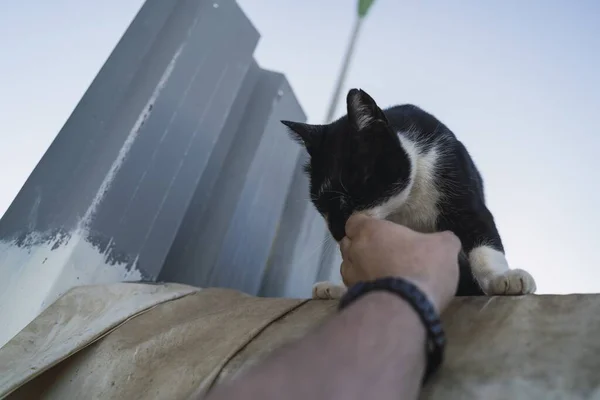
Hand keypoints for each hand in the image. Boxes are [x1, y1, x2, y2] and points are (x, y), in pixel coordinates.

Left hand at [340, 213, 460, 312]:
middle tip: (380, 251)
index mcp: (370, 231)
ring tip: (379, 272)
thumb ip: (442, 239)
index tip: (377, 229)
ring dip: (359, 267)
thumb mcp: (444, 247)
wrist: (407, 307)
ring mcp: (350, 276)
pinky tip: (380, 290)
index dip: (364, 224)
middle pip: (348, 243)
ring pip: (348, 266)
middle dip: (360, 245)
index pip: (354, 221)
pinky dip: (364, 286)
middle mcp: (354, 251)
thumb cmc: (423, 267)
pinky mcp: (353, 297)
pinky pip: (355, 286)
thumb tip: (445, 241)